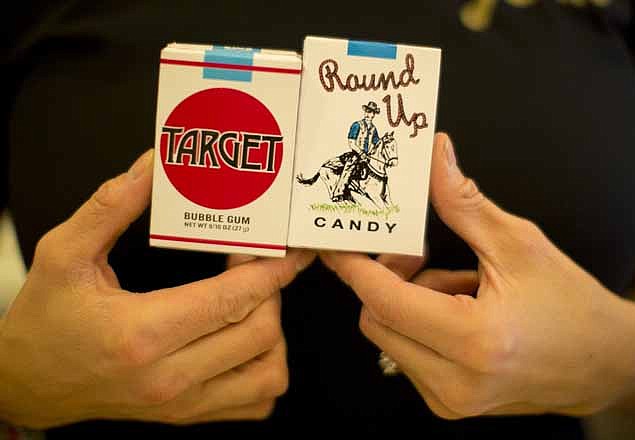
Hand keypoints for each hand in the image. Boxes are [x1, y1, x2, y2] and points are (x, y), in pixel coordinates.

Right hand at [0, 150, 314, 427]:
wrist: (27, 383)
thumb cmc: (44, 319)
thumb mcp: (64, 252)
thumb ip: (113, 206)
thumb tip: (156, 165)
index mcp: (142, 333)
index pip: (233, 298)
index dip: (272, 269)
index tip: (291, 249)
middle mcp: (169, 377)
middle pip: (261, 331)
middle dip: (271, 290)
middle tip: (252, 264)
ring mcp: (183, 404)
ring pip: (269, 372)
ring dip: (273, 331)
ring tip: (248, 303)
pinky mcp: (188, 416)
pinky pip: (256, 402)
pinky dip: (265, 369)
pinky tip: (243, 341)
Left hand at [321, 133, 634, 418]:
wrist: (604, 363)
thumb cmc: (570, 303)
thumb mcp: (518, 244)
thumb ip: (464, 203)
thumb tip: (434, 156)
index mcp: (474, 340)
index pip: (384, 299)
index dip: (352, 265)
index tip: (332, 241)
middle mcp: (456, 381)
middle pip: (376, 318)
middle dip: (386, 279)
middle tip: (418, 253)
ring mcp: (450, 400)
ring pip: (389, 335)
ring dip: (407, 301)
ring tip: (458, 285)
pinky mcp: (449, 404)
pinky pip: (406, 352)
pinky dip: (419, 323)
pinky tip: (458, 310)